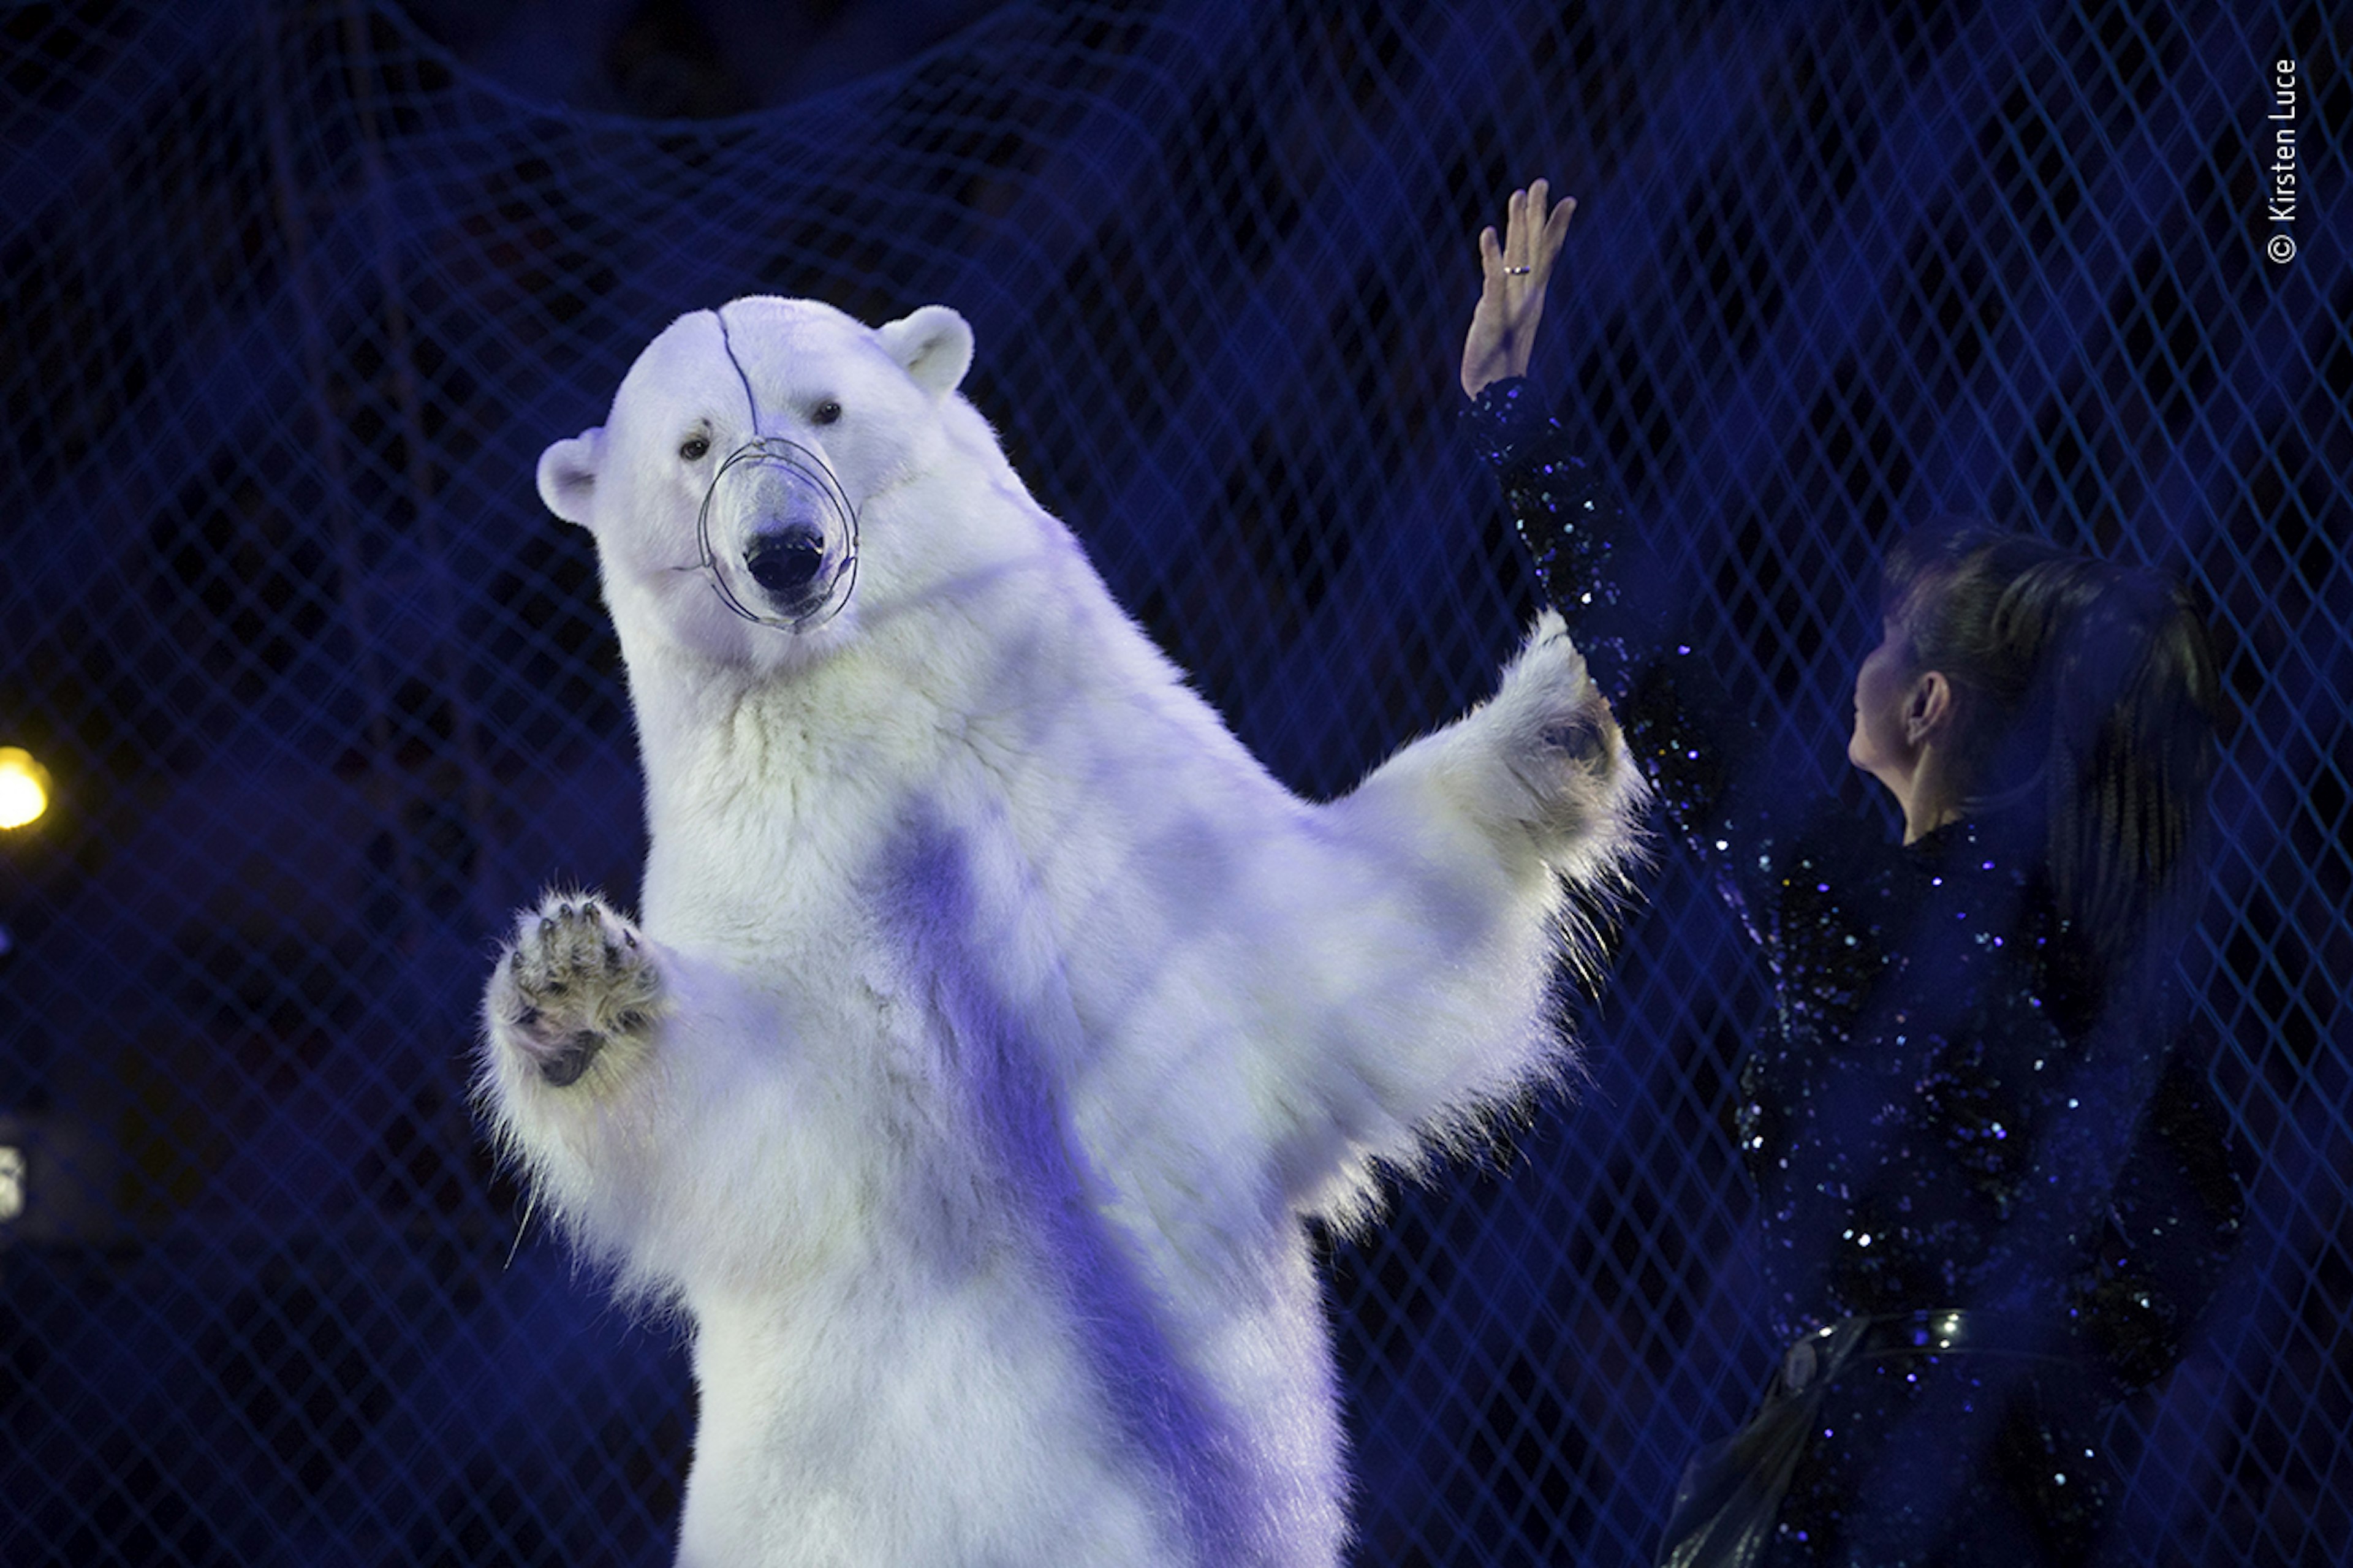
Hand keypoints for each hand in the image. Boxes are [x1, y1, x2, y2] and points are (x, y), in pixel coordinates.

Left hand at [1460, 179, 1575, 398]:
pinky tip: (1488, 233)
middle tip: (1540, 182)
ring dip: (1519, 225)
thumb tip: (1510, 278)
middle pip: (1535, 248)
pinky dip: (1491, 257)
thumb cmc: (1499, 360)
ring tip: (1518, 195)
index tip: (1568, 199)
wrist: (1496, 394)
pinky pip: (1493, 281)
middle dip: (1538, 215)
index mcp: (1533, 297)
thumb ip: (1509, 297)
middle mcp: (1528, 297)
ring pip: (1518, 257)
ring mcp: (1513, 305)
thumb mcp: (1506, 321)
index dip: (1557, 227)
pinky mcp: (1493, 315)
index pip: (1548, 256)